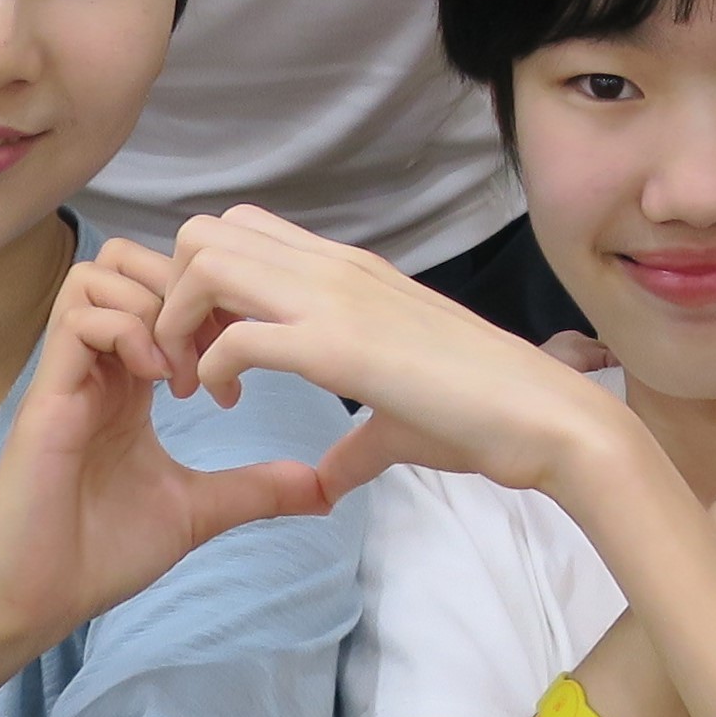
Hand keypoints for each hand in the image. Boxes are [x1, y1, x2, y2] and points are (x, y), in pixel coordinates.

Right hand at [0, 246, 341, 652]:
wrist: (36, 600)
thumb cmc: (101, 553)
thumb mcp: (197, 511)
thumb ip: (254, 489)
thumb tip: (324, 490)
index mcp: (128, 381)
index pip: (159, 291)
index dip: (209, 304)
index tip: (242, 357)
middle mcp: (96, 366)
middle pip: (129, 261)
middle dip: (185, 288)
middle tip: (218, 350)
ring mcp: (68, 376)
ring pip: (100, 275)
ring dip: (156, 307)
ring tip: (184, 372)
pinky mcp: (47, 397)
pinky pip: (81, 320)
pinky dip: (128, 332)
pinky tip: (158, 384)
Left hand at [149, 209, 612, 501]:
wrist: (542, 417)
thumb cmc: (480, 416)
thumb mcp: (398, 421)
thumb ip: (354, 444)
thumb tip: (327, 483)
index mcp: (347, 272)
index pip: (239, 233)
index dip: (201, 286)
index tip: (205, 350)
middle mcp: (334, 269)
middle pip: (205, 233)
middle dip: (173, 295)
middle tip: (185, 362)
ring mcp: (336, 300)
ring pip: (208, 263)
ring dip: (181, 323)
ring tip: (196, 382)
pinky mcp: (339, 347)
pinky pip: (237, 336)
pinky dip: (210, 368)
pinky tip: (227, 400)